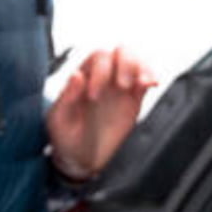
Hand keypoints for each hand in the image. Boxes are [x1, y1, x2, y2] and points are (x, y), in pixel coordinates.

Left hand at [46, 47, 157, 180]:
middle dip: (125, 64)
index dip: (100, 72)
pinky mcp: (133, 100)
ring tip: (144, 83)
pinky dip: (151, 77)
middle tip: (123, 86)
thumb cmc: (65, 139)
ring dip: (142, 67)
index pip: (98, 58)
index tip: (95, 97)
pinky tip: (152, 83)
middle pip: (119, 52)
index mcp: (83, 78)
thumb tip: (77, 74)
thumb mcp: (59, 120)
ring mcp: (119, 88)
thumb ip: (67, 97)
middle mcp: (103, 78)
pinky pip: (145, 80)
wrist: (81, 159)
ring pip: (135, 62)